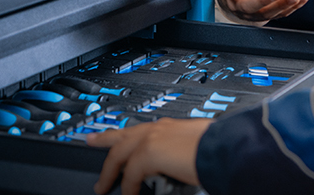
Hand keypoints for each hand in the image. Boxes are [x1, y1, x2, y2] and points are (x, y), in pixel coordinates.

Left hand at [87, 117, 210, 194]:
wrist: (224, 148)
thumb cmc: (217, 148)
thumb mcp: (194, 148)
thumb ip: (178, 152)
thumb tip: (178, 165)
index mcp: (170, 125)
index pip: (141, 129)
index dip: (126, 134)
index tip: (117, 136)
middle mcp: (160, 127)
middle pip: (123, 134)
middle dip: (105, 139)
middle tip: (90, 141)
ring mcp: (153, 137)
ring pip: (120, 151)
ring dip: (109, 171)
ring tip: (101, 186)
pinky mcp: (149, 151)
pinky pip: (129, 173)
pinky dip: (127, 187)